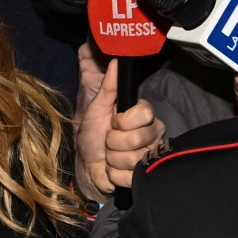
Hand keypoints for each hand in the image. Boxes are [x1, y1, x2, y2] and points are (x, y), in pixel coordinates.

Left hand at [74, 51, 165, 199]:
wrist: (86, 166)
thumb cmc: (91, 135)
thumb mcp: (96, 108)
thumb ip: (108, 87)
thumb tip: (115, 61)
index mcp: (143, 116)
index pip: (145, 113)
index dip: (123, 120)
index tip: (113, 122)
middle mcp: (152, 134)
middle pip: (138, 137)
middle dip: (113, 141)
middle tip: (108, 141)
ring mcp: (151, 157)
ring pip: (133, 158)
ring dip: (113, 159)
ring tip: (110, 156)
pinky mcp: (144, 176)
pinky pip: (130, 176)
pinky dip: (115, 175)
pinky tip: (113, 170)